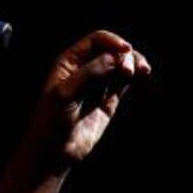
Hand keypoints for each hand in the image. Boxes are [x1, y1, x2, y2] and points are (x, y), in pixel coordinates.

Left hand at [28, 30, 152, 172]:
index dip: (112, 41)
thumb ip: (88, 75)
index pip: (95, 41)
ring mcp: (98, 85)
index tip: (125, 50)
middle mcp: (84, 70)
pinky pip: (124, 81)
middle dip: (124, 55)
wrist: (53, 151)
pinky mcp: (108, 100)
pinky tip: (142, 73)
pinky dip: (134, 75)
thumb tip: (113, 58)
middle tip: (129, 70)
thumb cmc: (50, 121)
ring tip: (142, 70)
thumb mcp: (64, 94)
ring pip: (121, 65)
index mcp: (69, 62)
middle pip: (111, 50)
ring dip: (133, 63)